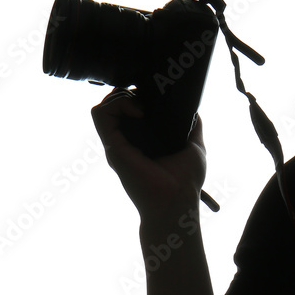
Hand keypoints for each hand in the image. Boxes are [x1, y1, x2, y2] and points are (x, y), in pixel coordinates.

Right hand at [91, 88, 206, 220]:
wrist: (178, 201)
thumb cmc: (186, 180)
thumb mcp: (194, 146)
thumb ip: (192, 127)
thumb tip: (191, 109)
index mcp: (141, 140)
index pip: (128, 110)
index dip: (136, 96)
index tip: (153, 97)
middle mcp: (126, 141)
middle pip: (114, 105)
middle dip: (128, 93)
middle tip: (148, 100)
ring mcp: (117, 144)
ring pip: (103, 107)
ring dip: (122, 97)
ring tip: (142, 106)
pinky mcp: (113, 147)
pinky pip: (101, 115)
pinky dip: (117, 105)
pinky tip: (138, 110)